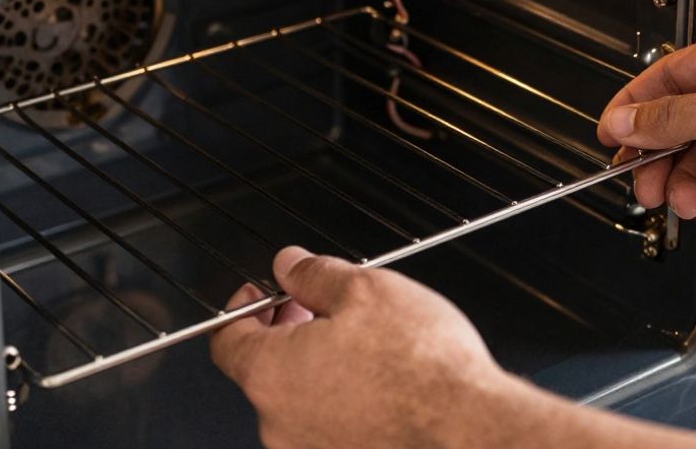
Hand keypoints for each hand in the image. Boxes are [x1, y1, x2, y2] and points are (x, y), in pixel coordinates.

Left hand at [209, 246, 507, 448]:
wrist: (469, 429)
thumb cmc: (423, 368)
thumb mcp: (366, 290)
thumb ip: (315, 274)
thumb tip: (291, 265)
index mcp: (271, 374)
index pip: (226, 339)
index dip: (244, 308)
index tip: (262, 293)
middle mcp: (279, 424)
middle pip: (265, 369)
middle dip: (288, 332)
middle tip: (320, 309)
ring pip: (299, 400)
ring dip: (318, 368)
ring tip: (364, 344)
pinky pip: (329, 426)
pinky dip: (343, 401)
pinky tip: (379, 381)